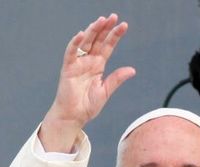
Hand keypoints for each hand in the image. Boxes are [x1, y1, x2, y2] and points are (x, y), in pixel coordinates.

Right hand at [39, 14, 135, 151]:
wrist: (73, 117)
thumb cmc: (87, 106)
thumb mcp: (105, 91)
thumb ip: (116, 79)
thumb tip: (132, 69)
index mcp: (98, 66)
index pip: (108, 46)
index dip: (115, 36)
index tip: (124, 25)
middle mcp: (88, 62)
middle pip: (97, 41)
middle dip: (105, 28)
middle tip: (113, 17)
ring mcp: (77, 64)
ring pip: (85, 43)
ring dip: (92, 31)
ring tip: (101, 20)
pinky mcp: (67, 69)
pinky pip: (70, 53)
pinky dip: (74, 43)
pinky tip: (81, 34)